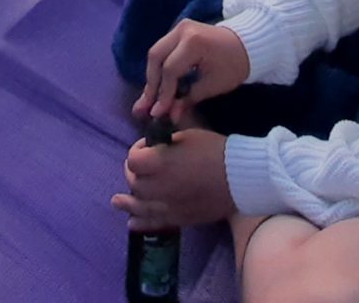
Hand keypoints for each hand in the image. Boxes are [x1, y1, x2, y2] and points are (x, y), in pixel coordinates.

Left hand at [113, 126, 233, 233]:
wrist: (241, 178)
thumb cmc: (216, 151)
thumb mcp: (188, 136)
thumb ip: (165, 143)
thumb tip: (155, 147)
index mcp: (160, 163)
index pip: (133, 159)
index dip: (137, 150)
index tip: (147, 146)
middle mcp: (160, 187)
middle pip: (135, 183)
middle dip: (134, 173)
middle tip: (142, 167)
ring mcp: (169, 205)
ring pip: (140, 205)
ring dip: (128, 202)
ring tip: (117, 201)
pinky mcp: (180, 218)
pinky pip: (155, 222)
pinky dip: (141, 222)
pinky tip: (132, 223)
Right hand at [134, 19, 250, 125]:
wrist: (247, 44)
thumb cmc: (234, 66)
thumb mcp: (213, 85)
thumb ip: (188, 99)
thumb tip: (169, 115)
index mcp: (193, 42)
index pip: (170, 69)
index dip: (163, 93)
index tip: (158, 112)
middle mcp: (182, 30)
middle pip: (156, 57)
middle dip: (151, 83)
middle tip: (146, 105)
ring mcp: (179, 27)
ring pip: (156, 52)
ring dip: (152, 76)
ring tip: (149, 98)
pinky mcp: (179, 30)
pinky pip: (163, 49)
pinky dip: (159, 68)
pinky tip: (158, 85)